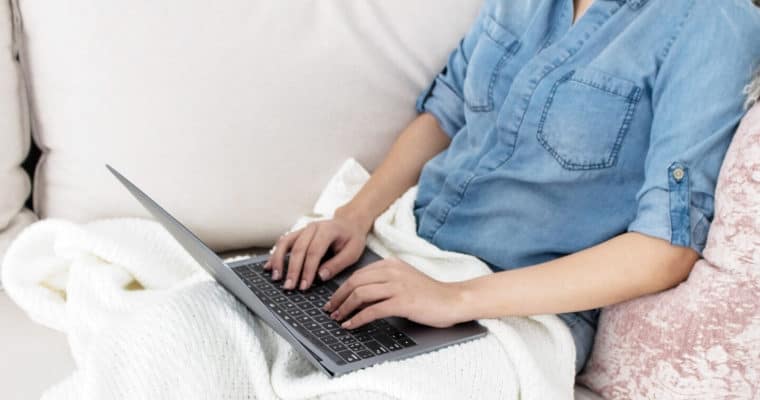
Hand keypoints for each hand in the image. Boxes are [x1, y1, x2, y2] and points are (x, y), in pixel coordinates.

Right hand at [264, 213, 369, 290]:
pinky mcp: (298, 234)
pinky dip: (275, 254)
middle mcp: (313, 227)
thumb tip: (320, 276)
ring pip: (286, 243)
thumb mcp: (352, 252)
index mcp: (328, 230)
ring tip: (276, 278)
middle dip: (292, 270)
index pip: (314, 251)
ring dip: (278, 261)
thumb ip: (337, 264)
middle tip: (289, 287)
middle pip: (298, 249)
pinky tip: (269, 267)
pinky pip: (283, 242)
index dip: (308, 270)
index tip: (304, 286)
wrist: (349, 223)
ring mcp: (303, 229)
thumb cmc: (351, 238)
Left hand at [323, 258, 466, 328]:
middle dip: (339, 297)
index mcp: (391, 264)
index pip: (358, 274)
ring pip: (360, 294)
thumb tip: (358, 295)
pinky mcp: (402, 302)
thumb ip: (384, 282)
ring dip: (345, 308)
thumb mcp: (404, 280)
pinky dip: (357, 319)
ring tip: (337, 319)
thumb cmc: (429, 294)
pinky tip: (351, 325)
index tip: (333, 299)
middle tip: (329, 310)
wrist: (452, 300)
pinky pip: (372, 310)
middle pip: (355, 282)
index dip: (342, 288)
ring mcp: (397, 286)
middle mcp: (392, 271)